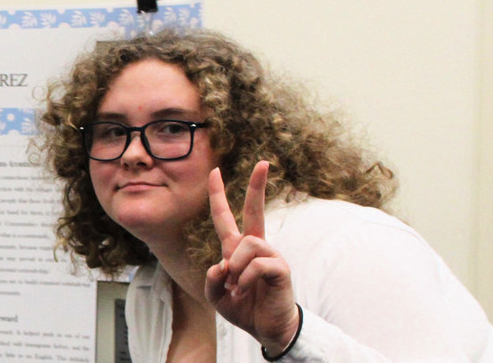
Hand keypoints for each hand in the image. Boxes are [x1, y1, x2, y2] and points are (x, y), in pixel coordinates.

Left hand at [204, 161, 299, 350]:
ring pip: (246, 244)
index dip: (218, 195)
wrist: (267, 329)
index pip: (225, 218)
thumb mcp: (217, 296)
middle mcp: (256, 247)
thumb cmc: (245, 309)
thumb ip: (212, 279)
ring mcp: (270, 255)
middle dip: (257, 186)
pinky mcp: (280, 268)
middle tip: (264, 162)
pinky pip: (256, 264)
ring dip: (235, 268)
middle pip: (256, 211)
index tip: (214, 172)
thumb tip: (221, 264)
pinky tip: (245, 291)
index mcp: (237, 250)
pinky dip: (245, 279)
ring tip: (237, 287)